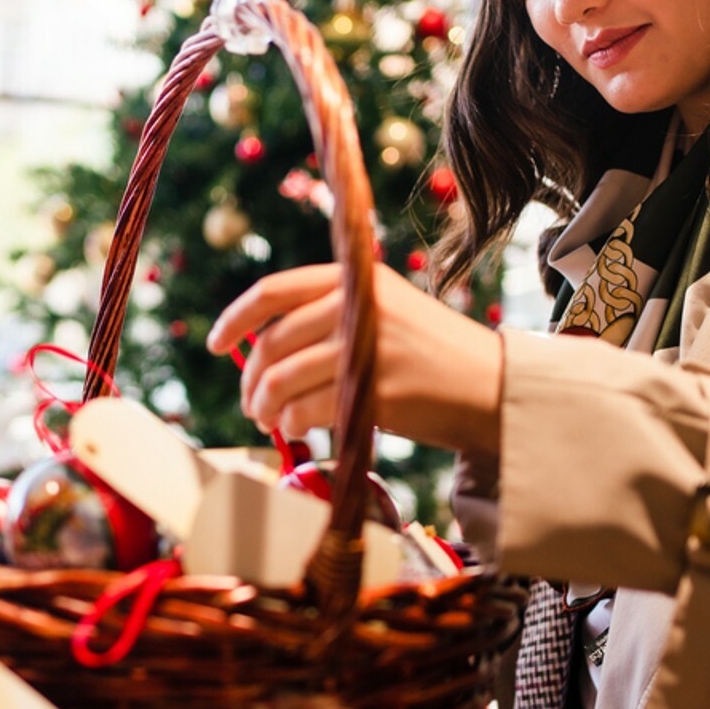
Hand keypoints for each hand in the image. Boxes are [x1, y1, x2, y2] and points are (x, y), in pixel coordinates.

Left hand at [206, 262, 501, 455]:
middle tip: (249, 403)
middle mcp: (360, 305)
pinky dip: (292, 423)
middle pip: (274, 341)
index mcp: (358, 278)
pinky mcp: (378, 391)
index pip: (276, 290)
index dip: (236, 318)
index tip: (216, 344)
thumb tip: (264, 349)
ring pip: (284, 378)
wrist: (493, 386)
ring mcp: (370, 347)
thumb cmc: (434, 356)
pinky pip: (308, 409)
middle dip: (251, 378)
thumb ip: (335, 316)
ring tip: (267, 419)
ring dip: (265, 405)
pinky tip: (296, 430)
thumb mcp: (388, 312)